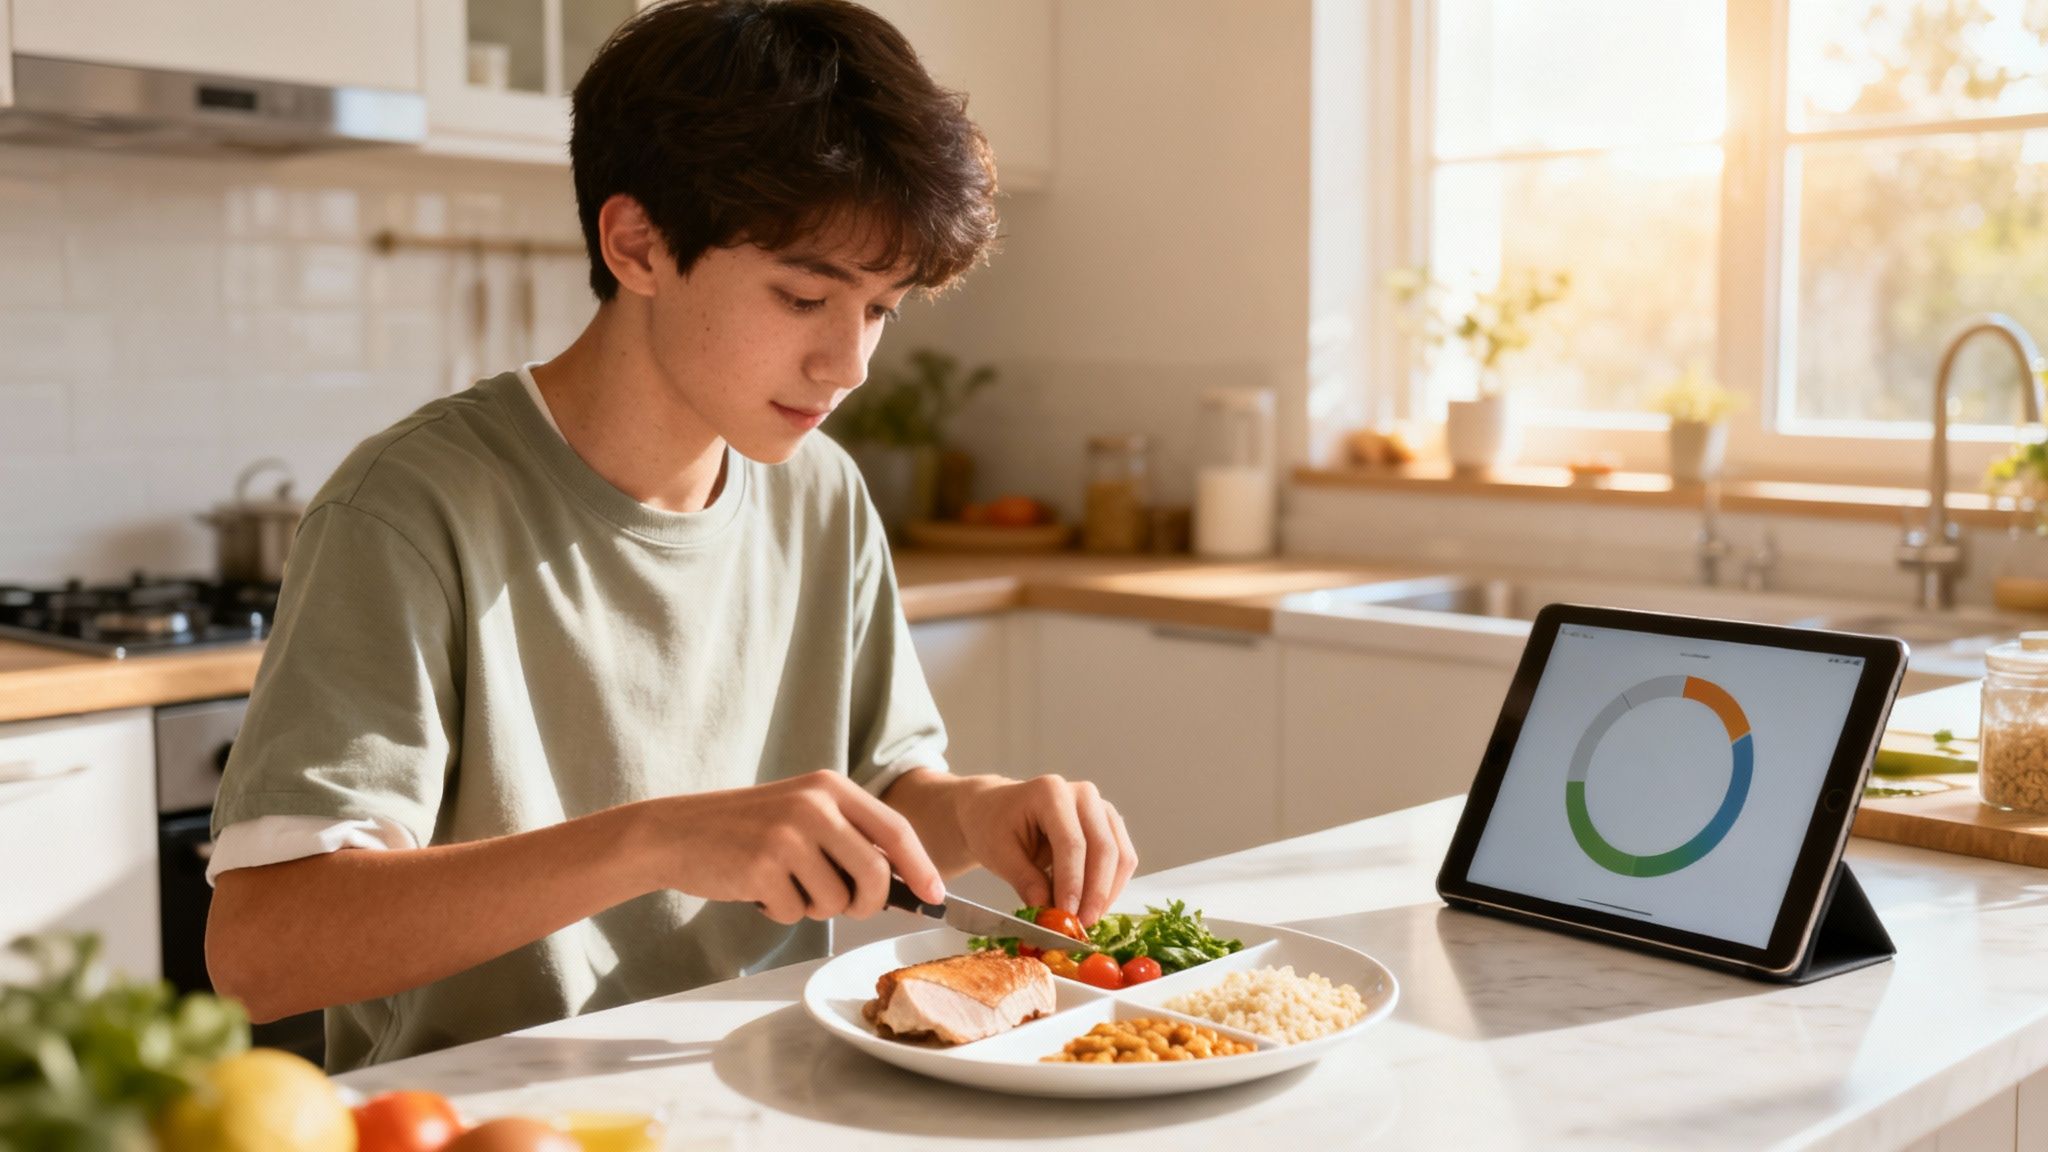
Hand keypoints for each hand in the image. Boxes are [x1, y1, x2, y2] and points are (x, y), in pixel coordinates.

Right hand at [636, 771, 944, 924]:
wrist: (676, 831)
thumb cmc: (745, 830)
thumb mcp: (802, 814)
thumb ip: (848, 836)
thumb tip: (904, 882)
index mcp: (830, 787)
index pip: (895, 829)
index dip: (921, 866)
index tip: (937, 895)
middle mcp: (814, 805)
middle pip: (875, 873)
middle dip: (868, 903)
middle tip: (848, 906)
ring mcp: (787, 835)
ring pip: (836, 901)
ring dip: (815, 907)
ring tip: (784, 883)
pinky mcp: (762, 867)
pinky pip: (796, 912)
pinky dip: (781, 912)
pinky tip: (757, 888)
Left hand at [954, 775, 1136, 924]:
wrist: (997, 810)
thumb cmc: (994, 825)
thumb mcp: (998, 853)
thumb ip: (1025, 880)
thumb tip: (1048, 911)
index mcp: (1051, 792)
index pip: (1072, 843)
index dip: (1073, 883)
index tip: (1067, 915)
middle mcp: (1083, 794)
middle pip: (1104, 849)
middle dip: (1095, 893)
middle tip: (1081, 925)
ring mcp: (1101, 807)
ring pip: (1120, 855)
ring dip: (1107, 893)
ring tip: (1086, 920)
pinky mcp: (1109, 825)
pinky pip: (1123, 859)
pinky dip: (1111, 887)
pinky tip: (1092, 906)